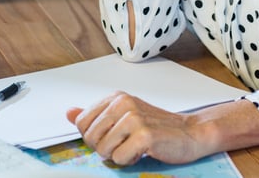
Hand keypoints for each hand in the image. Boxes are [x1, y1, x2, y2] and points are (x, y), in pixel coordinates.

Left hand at [65, 91, 208, 165]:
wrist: (190, 133)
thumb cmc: (156, 127)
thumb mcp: (123, 115)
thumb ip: (95, 115)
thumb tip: (69, 113)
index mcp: (116, 97)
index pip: (81, 123)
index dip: (93, 138)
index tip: (111, 137)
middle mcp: (123, 103)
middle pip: (90, 138)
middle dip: (105, 149)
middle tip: (125, 144)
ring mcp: (134, 118)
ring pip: (104, 151)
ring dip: (119, 155)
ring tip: (135, 146)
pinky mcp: (144, 135)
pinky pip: (120, 159)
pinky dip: (130, 161)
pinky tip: (144, 152)